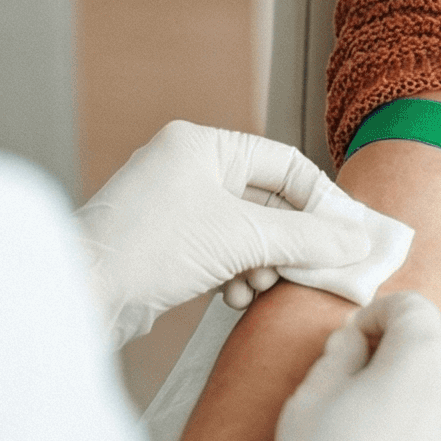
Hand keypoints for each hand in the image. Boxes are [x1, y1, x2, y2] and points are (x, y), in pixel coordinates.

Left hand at [77, 121, 372, 346]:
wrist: (81, 293)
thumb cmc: (151, 248)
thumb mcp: (241, 239)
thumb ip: (306, 238)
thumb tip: (359, 242)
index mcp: (203, 146)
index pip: (285, 164)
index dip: (323, 201)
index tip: (351, 237)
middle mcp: (188, 167)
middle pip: (267, 201)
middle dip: (291, 240)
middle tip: (318, 271)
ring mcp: (175, 206)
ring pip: (246, 231)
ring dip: (263, 262)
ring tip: (260, 285)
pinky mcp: (166, 243)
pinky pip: (221, 252)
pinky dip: (235, 273)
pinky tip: (232, 295)